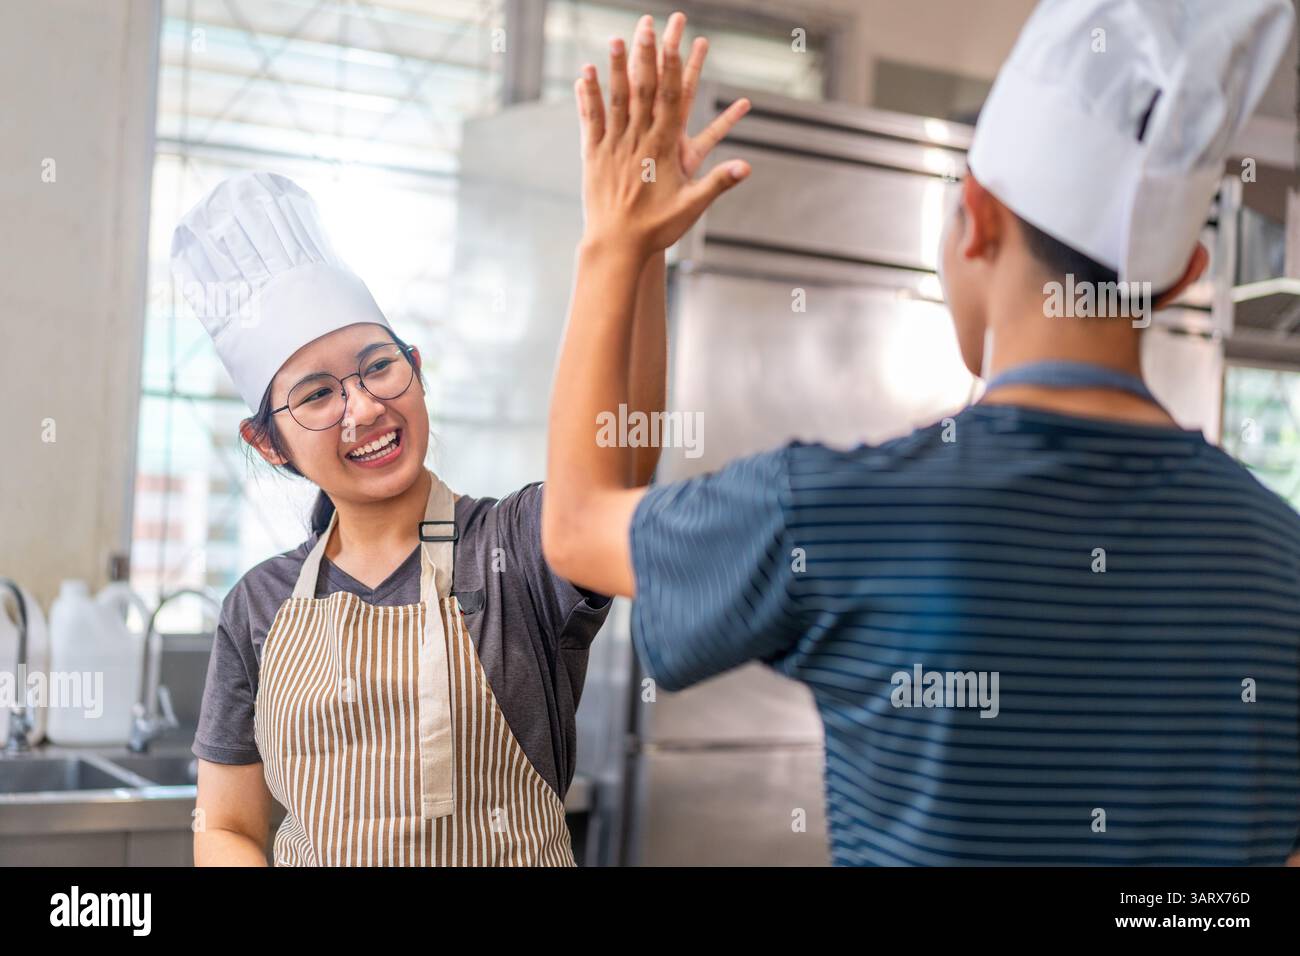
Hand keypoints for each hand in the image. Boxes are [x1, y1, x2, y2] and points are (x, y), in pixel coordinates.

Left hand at [573, 11, 750, 258]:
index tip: (673, 41)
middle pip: (643, 90)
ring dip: (615, 67)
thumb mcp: (692, 206)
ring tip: (616, 37)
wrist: (616, 247)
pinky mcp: (593, 156)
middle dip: (646, 55)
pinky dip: (589, 96)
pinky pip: (591, 120)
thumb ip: (719, 182)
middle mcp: (637, 141)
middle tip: (648, 24)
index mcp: (663, 149)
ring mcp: (613, 146)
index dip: (672, 68)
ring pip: (615, 100)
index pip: (671, 100)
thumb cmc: (657, 229)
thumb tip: (747, 166)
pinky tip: (586, 73)